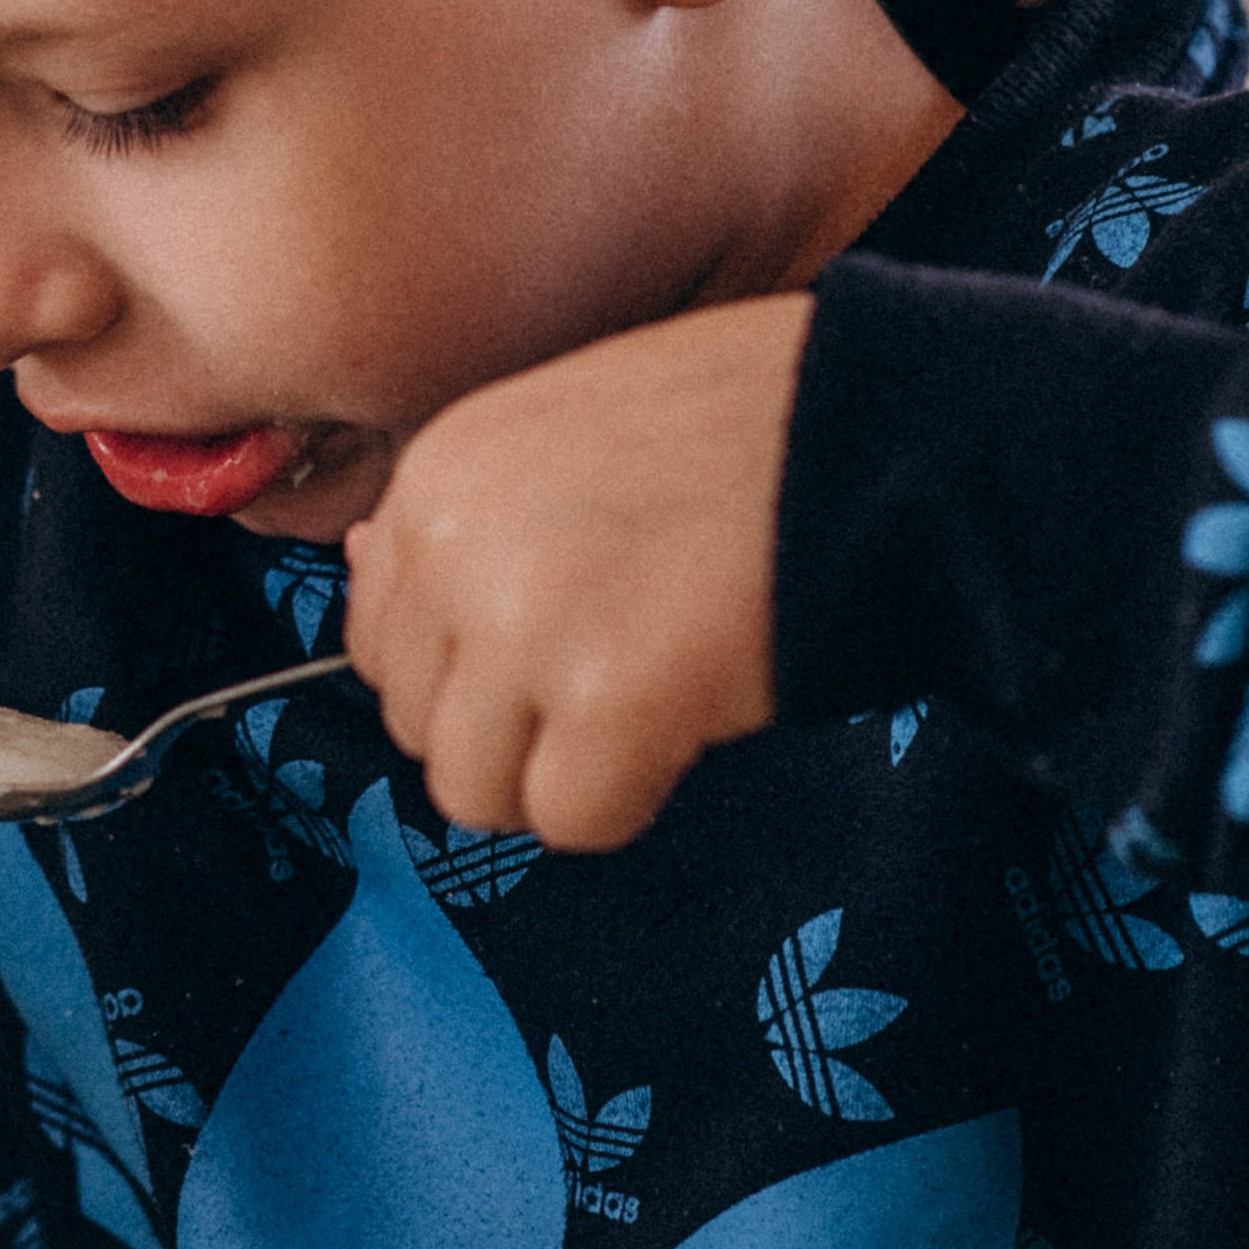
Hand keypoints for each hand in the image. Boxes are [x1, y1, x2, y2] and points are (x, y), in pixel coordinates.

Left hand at [343, 298, 810, 851]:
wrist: (884, 430)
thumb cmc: (747, 430)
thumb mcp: (566, 429)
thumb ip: (468, 511)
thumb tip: (364, 566)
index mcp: (439, 472)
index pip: (380, 641)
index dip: (472, 667)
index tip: (558, 642)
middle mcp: (455, 542)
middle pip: (419, 726)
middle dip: (514, 726)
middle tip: (621, 665)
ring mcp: (524, 620)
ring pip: (476, 791)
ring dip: (565, 768)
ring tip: (655, 687)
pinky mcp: (609, 696)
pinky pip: (573, 819)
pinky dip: (634, 795)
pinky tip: (692, 713)